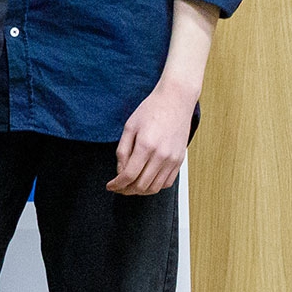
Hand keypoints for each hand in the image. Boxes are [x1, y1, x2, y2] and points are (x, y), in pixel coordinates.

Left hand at [111, 78, 194, 195]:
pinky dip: (155, 186)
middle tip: (118, 187)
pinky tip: (146, 180)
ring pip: (155, 188)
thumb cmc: (152, 110)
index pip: (128, 175)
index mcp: (146, 145)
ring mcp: (173, 159)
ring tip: (130, 186)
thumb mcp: (129, 127)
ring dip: (140, 191)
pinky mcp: (180, 160)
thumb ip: (123, 151)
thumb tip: (120, 171)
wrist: (176, 100)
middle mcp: (161, 155)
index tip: (111, 186)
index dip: (117, 185)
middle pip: (141, 185)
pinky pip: (167, 182)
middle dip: (126, 190)